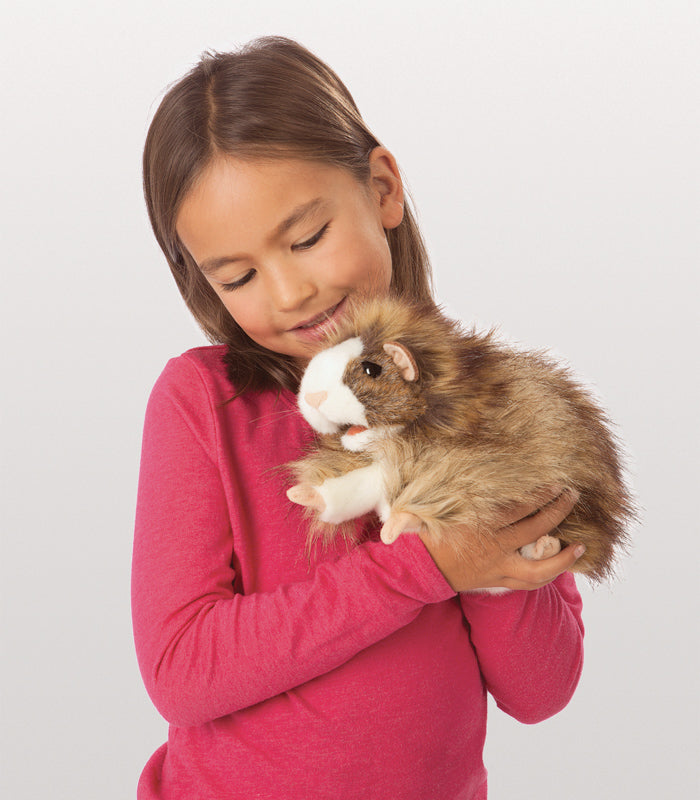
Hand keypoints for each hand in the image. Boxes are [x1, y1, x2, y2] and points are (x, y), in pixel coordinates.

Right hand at [419, 488, 583, 592]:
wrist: (419, 571)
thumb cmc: (424, 536)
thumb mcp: (422, 516)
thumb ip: (429, 505)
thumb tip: (435, 489)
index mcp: (478, 527)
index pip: (517, 508)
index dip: (539, 494)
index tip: (555, 481)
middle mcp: (492, 548)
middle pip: (534, 529)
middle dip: (557, 511)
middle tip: (571, 495)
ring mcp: (497, 568)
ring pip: (538, 567)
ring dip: (562, 557)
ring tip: (580, 544)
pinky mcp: (497, 580)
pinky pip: (528, 583)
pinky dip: (548, 576)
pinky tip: (562, 565)